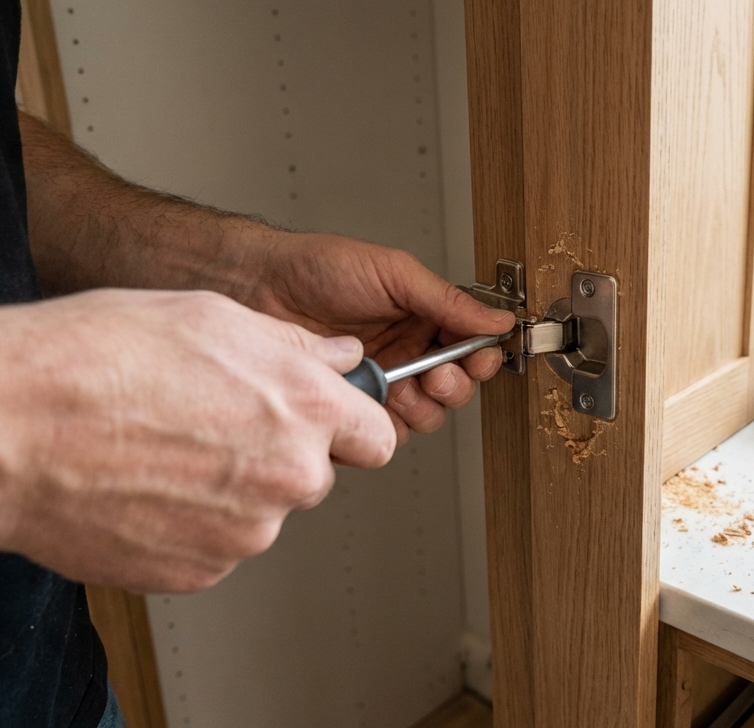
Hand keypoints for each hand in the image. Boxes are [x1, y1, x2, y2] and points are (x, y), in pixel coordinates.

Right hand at [0, 289, 389, 591]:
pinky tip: (138, 489)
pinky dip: (185, 526)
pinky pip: (211, 547)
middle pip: (311, 476)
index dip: (348, 427)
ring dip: (226, 492)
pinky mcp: (199, 572)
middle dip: (277, 456)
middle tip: (206, 427)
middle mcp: (288, 476)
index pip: (375, 437)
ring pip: (258, 514)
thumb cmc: (96, 360)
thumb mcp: (210, 316)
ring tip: (154, 453)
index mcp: (305, 408)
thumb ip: (294, 347)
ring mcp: (245, 533)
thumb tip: (338, 358)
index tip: (325, 424)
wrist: (9, 427)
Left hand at [247, 232, 514, 444]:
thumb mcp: (394, 273)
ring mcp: (379, 382)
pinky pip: (380, 432)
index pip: (468, 348)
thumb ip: (447, 299)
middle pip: (452, 390)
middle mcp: (405, 353)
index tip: (477, 359)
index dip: (479, 359)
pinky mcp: (350, 406)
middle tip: (435, 375)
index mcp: (421, 319)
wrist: (257, 284)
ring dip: (420, 407)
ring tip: (401, 386)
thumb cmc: (318, 268)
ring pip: (423, 416)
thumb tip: (496, 319)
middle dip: (451, 387)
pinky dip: (382, 424)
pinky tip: (371, 402)